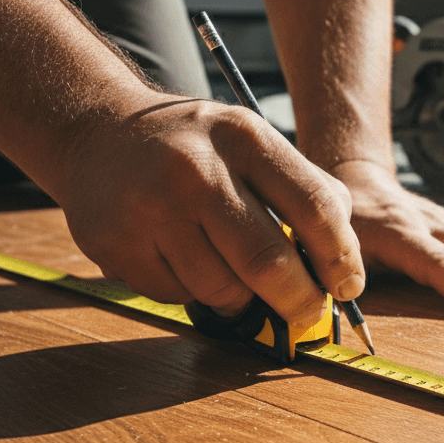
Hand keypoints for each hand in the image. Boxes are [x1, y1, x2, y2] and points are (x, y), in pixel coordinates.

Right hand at [48, 96, 364, 327]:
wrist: (96, 131)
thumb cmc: (196, 149)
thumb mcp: (252, 143)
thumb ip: (304, 192)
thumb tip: (343, 269)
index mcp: (244, 138)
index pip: (315, 208)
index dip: (340, 258)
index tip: (347, 286)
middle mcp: (195, 169)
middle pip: (268, 263)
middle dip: (298, 301)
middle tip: (305, 311)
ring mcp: (149, 207)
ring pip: (222, 290)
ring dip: (241, 299)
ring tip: (235, 276)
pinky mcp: (114, 242)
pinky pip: (178, 297)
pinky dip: (193, 294)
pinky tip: (182, 261)